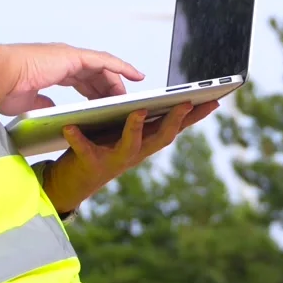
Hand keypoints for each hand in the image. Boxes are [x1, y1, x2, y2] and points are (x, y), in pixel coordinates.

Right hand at [0, 42, 144, 115]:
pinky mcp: (73, 57)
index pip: (79, 78)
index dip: (94, 88)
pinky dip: (121, 67)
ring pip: (102, 67)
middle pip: (94, 73)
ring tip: (130, 94)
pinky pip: (104, 61)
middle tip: (121, 102)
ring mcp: (68, 56)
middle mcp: (62, 59)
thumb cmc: (6, 89)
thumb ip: (42, 102)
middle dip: (108, 88)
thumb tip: (50, 107)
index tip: (103, 98)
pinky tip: (134, 75)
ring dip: (117, 80)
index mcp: (51, 68)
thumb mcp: (29, 101)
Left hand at [42, 100, 218, 214]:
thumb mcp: (126, 132)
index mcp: (145, 142)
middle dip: (175, 120)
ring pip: (131, 145)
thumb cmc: (101, 148)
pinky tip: (69, 127)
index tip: (213, 100)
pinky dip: (78, 139)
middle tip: (187, 102)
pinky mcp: (90, 165)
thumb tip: (156, 100)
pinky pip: (85, 150)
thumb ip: (140, 120)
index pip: (175, 127)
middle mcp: (136, 154)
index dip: (196, 115)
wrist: (74, 183)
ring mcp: (115, 161)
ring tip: (138, 110)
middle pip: (161, 137)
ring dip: (136, 128)